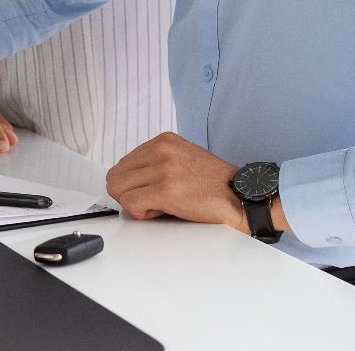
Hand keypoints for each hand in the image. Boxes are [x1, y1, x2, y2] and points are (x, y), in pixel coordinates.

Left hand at [105, 132, 287, 235]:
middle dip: (130, 194)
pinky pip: (130, 204)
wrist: (240, 197)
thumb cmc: (212, 185)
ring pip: (118, 190)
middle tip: (153, 201)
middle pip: (115, 177)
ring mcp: (164, 169)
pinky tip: (162, 211)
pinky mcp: (166, 190)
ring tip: (160, 205)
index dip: (133, 184)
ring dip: (136, 204)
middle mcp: (161, 150)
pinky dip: (142, 213)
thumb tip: (124, 179)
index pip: (122, 164)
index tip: (151, 191)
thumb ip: (154, 163)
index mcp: (163, 141)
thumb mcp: (181, 159)